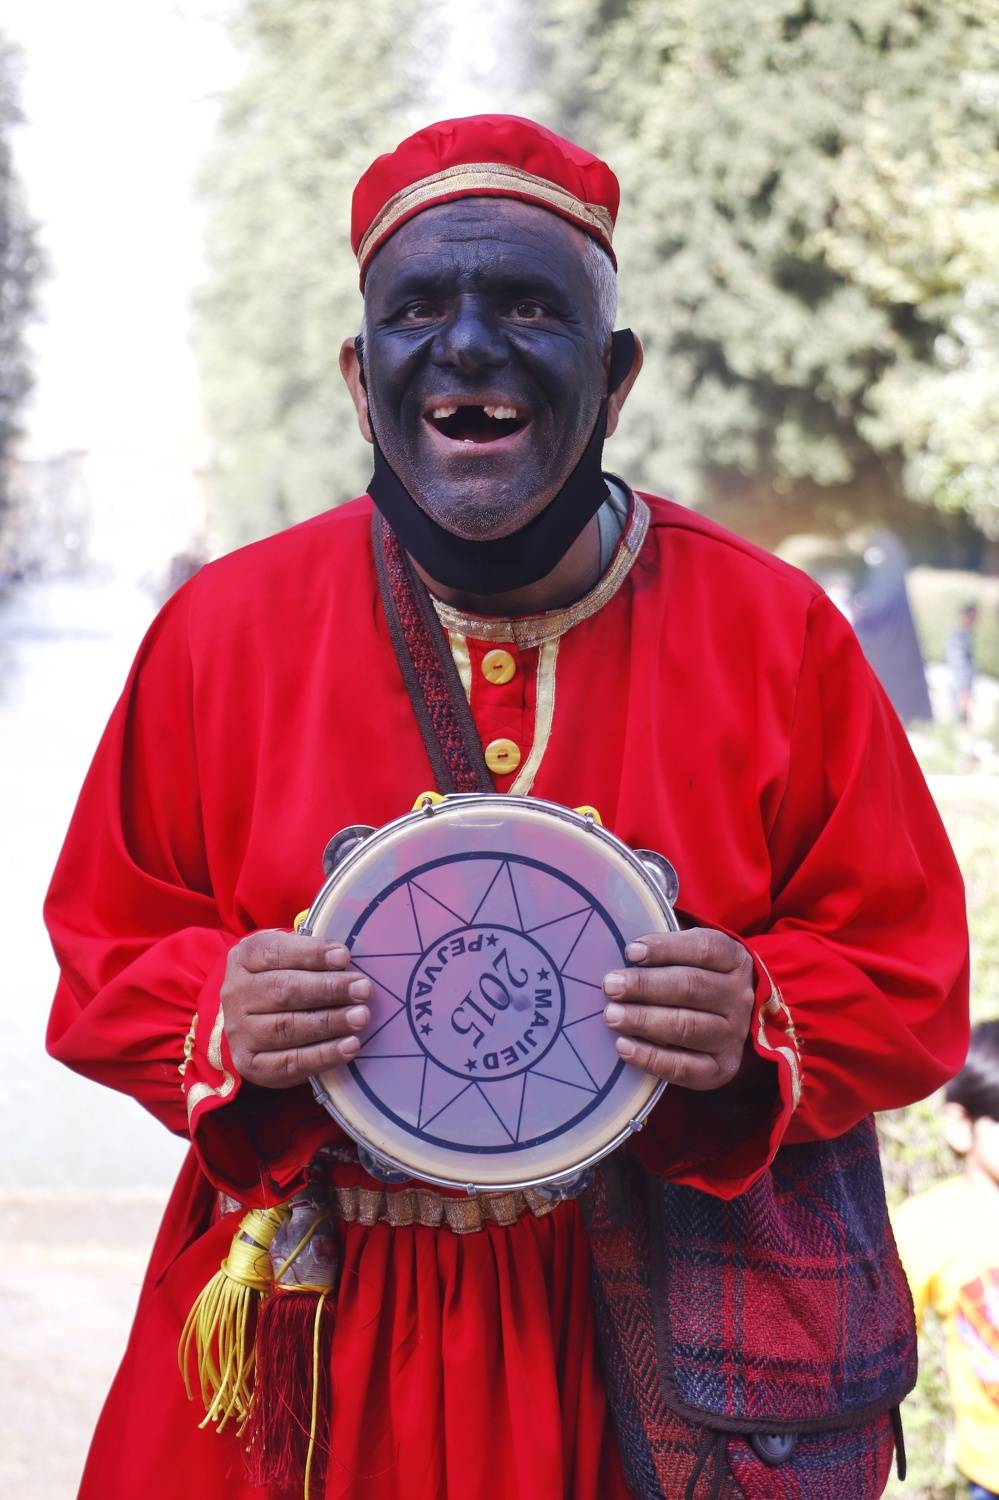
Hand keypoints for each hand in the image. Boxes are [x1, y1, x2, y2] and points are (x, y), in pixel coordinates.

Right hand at [221, 931, 370, 1088]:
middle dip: (328, 989)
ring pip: (286, 1028)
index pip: (275, 952)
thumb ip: (312, 956)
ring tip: (360, 1017)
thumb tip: (347, 959)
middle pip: (283, 990)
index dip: (311, 954)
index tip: (344, 956)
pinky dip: (323, 1055)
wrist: (251, 1021)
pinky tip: (349, 1047)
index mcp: (244, 959)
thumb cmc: (281, 980)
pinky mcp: (250, 1064)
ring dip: (329, 1022)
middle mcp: (236, 994)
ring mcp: (240, 1032)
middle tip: (363, 989)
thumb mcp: (289, 958)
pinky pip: (289, 1063)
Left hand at [602, 928, 755, 1088]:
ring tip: (612, 1015)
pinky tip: (624, 1046)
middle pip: (691, 986)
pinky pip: (684, 1067)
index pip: (703, 949)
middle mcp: (738, 997)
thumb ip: (663, 953)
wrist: (720, 1027)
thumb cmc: (692, 982)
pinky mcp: (721, 1069)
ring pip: (687, 1026)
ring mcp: (732, 1035)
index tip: (630, 951)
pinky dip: (651, 1057)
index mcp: (734, 960)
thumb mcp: (688, 958)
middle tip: (611, 986)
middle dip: (645, 985)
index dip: (665, 948)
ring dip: (644, 1020)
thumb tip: (625, 955)